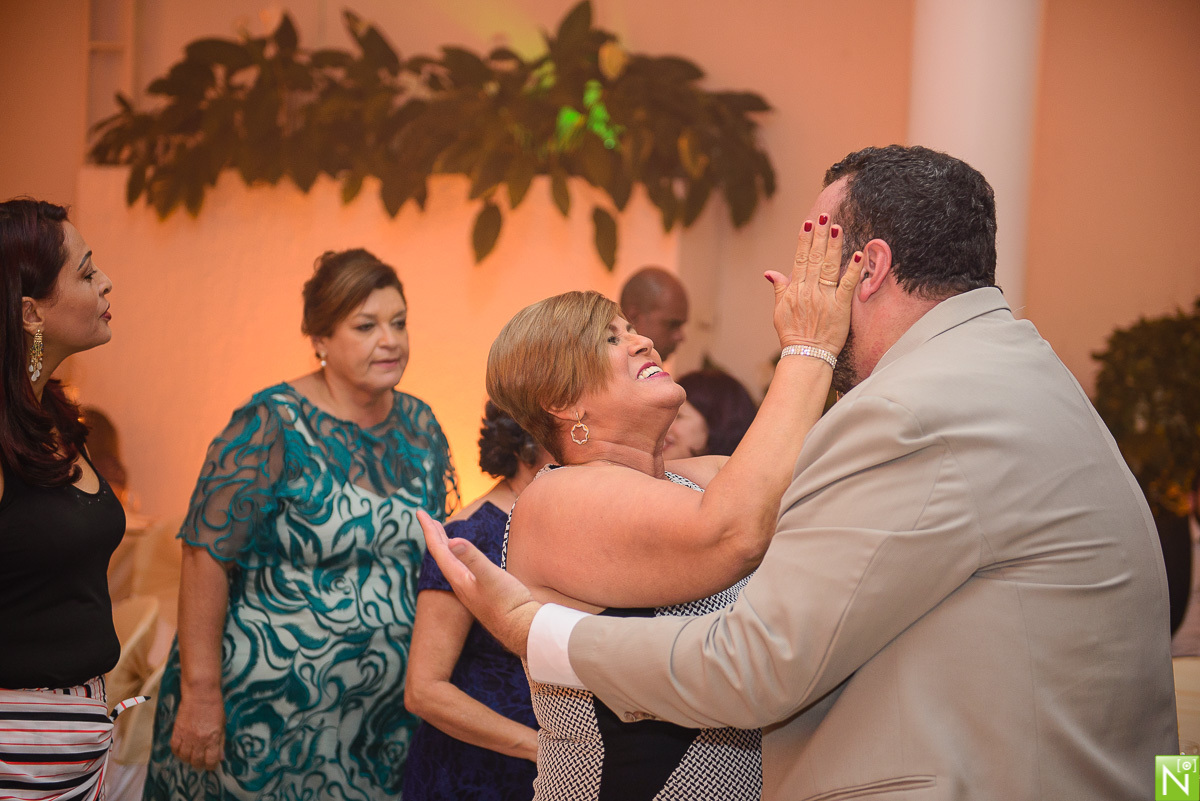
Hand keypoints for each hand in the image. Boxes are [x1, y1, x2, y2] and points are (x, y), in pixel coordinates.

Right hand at [170, 690, 224, 770]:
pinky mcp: (177, 731)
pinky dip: (178, 751)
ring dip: (188, 759)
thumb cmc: (215, 707)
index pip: (210, 761)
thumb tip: (221, 758)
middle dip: (200, 764)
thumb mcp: (222, 725)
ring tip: (192, 755)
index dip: (211, 765)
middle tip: (201, 760)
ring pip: (184, 757)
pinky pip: (174, 748)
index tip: (211, 764)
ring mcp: (187, 736)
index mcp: (213, 738)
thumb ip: (221, 742)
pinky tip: (182, 749)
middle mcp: (199, 740)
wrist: (201, 694)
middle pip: (196, 761)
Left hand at [418, 510, 540, 658]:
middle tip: (426, 518)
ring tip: (442, 535)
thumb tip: (452, 541)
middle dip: (434, 535)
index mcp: (459, 578)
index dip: (429, 529)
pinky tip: (465, 559)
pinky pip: (463, 569)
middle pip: (442, 555)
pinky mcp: (483, 594)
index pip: (438, 549)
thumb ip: (472, 558)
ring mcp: (472, 590)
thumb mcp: (491, 577)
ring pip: (452, 563)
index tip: (419, 512)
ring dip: (445, 546)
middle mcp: (461, 584)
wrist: (523, 630)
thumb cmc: (509, 604)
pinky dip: (460, 557)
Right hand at [765, 216, 863, 353]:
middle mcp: (809, 290)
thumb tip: (770, 273)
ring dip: (834, 245)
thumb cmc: (792, 335)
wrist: (806, 356)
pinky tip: (858, 253)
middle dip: (820, 235)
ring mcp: (825, 297)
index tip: (808, 224)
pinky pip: (848, 284)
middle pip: (815, 257)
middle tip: (825, 215)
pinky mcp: (840, 307)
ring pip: (829, 265)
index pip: (800, 258)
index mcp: (795, 289)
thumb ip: (779, 289)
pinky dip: (853, 269)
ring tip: (838, 227)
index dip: (804, 240)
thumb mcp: (780, 311)